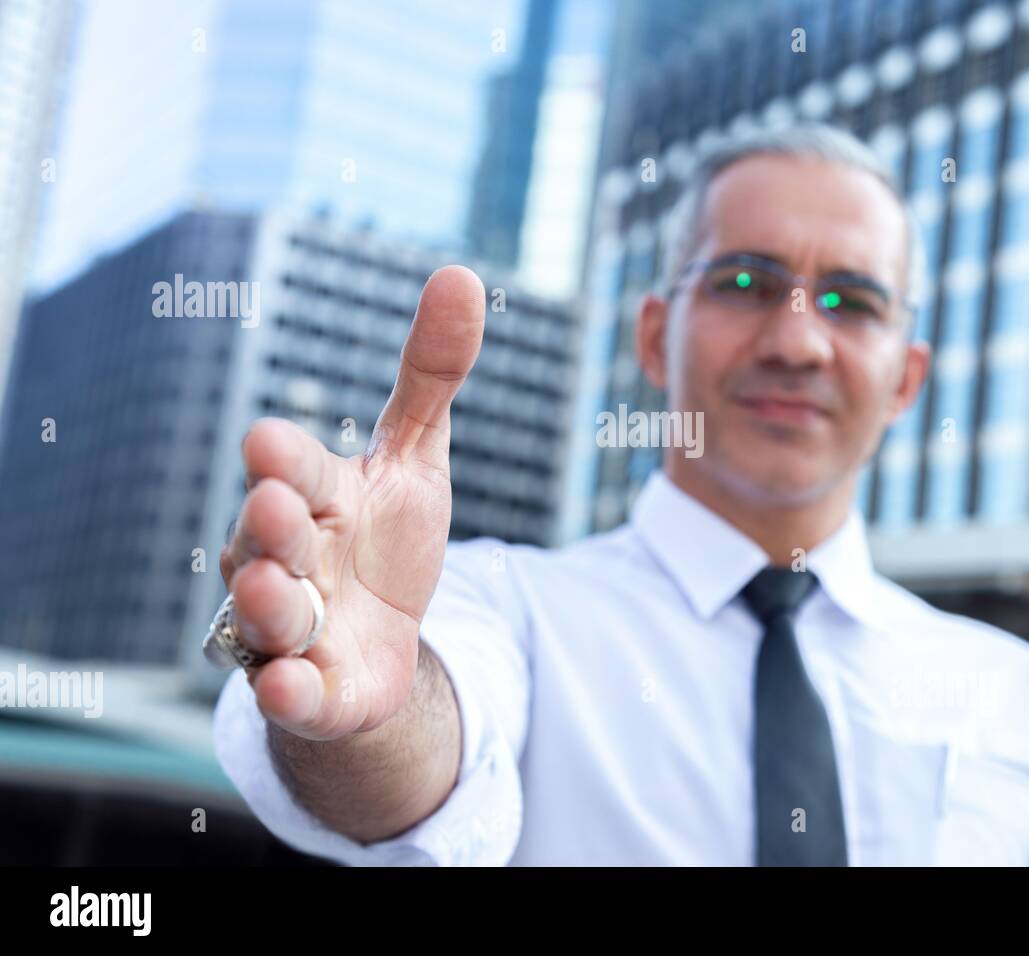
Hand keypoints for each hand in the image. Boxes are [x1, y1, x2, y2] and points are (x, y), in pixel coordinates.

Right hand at [219, 266, 483, 740]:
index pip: (296, 471)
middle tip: (275, 503)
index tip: (267, 441)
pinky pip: (290, 693)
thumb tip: (462, 275)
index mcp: (315, 497)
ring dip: (268, 600)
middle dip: (270, 523)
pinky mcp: (309, 690)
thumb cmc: (385, 539)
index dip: (284, 461)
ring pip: (269, 614)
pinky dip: (287, 690)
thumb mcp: (417, 458)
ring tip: (273, 586)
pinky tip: (286, 686)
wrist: (377, 642)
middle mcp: (289, 557)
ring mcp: (292, 626)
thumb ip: (430, 376)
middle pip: (271, 538)